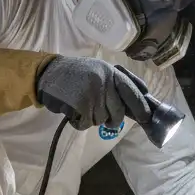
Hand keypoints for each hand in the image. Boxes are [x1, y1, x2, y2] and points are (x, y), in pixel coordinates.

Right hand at [36, 57, 150, 130]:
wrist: (48, 74)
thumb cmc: (76, 74)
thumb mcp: (99, 70)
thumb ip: (118, 81)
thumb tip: (144, 95)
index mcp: (111, 72)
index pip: (132, 91)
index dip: (140, 106)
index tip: (146, 118)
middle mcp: (104, 81)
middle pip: (118, 112)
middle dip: (114, 120)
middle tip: (110, 122)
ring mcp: (93, 93)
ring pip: (102, 119)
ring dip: (93, 119)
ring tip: (83, 106)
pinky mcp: (81, 105)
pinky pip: (87, 123)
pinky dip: (80, 122)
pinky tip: (74, 111)